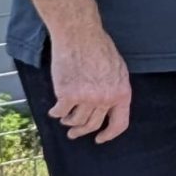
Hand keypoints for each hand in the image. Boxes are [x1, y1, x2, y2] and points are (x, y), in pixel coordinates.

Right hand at [47, 25, 131, 142]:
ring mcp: (86, 98)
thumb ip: (114, 89)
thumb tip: (109, 105)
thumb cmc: (99, 48)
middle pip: (93, 124)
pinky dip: (56, 113)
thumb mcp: (118, 70)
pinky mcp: (67, 94)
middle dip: (82, 131)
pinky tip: (54, 110)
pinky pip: (60, 112)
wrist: (80, 36)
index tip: (100, 139)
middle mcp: (105, 99)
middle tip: (74, 133)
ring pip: (75, 120)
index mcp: (122, 93)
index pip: (120, 123)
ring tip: (64, 119)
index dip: (109, 134)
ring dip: (68, 121)